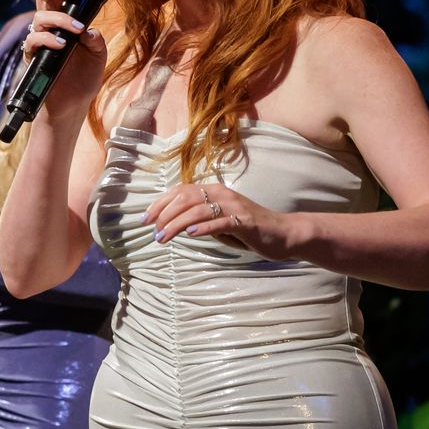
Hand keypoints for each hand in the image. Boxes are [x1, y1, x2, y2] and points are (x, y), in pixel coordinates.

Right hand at [22, 0, 107, 122]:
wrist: (73, 105)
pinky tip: (61, 44)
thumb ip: (96, 41)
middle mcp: (51, 29)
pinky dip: (47, 39)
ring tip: (76, 29)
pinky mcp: (33, 56)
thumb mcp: (98, 57)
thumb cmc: (84, 79)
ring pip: (39, 17)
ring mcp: (41, 41)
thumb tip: (89, 30)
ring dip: (58, 19)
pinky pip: (33, 40)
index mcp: (66, 25)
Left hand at [144, 183, 293, 258]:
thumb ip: (199, 219)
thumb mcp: (219, 221)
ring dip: (177, 224)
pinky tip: (191, 234)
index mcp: (214, 190)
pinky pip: (221, 221)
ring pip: (198, 210)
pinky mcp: (245, 222)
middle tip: (153, 232)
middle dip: (164, 215)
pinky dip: (204, 227)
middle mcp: (222, 194)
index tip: (145, 219)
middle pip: (185, 199)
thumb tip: (173, 224)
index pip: (180, 191)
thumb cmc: (247, 229)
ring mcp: (234, 206)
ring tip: (163, 237)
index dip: (160, 203)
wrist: (283, 234)